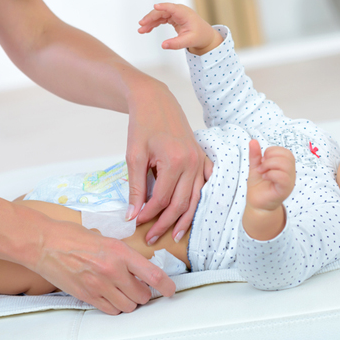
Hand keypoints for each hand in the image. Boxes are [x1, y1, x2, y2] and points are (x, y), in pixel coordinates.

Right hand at [36, 219, 175, 314]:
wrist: (44, 244)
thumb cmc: (71, 237)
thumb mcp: (105, 238)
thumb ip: (122, 253)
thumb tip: (136, 266)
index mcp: (120, 251)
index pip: (152, 274)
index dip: (166, 285)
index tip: (171, 290)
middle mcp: (112, 270)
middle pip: (142, 295)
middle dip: (144, 294)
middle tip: (139, 288)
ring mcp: (99, 285)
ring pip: (128, 306)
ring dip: (129, 302)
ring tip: (123, 293)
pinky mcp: (87, 296)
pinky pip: (110, 310)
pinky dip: (114, 307)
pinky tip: (110, 297)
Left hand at [125, 79, 212, 244]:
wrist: (155, 100)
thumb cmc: (142, 125)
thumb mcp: (134, 155)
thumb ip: (136, 187)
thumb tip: (133, 214)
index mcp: (175, 161)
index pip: (163, 199)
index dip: (149, 215)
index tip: (137, 224)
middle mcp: (192, 163)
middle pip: (181, 203)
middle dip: (165, 223)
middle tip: (152, 238)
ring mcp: (200, 160)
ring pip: (196, 198)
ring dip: (184, 219)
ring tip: (174, 235)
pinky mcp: (202, 157)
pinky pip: (205, 184)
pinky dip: (199, 200)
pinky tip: (193, 211)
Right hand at [138, 3, 220, 54]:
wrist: (205, 35)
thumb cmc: (199, 36)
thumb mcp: (188, 41)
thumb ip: (176, 44)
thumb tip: (163, 46)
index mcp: (184, 14)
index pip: (172, 8)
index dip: (163, 7)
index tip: (154, 6)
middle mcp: (179, 11)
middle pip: (162, 11)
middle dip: (151, 18)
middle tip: (141, 26)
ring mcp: (175, 13)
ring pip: (159, 15)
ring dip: (150, 22)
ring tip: (141, 30)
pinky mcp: (173, 17)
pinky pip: (161, 18)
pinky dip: (154, 23)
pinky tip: (147, 29)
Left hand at [247, 139, 295, 211]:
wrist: (256, 204)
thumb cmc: (258, 186)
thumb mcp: (255, 167)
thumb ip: (255, 155)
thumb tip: (253, 140)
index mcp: (285, 166)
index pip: (285, 151)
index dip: (272, 152)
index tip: (262, 161)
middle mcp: (290, 173)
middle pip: (288, 155)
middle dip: (270, 158)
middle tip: (261, 167)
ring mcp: (289, 182)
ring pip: (286, 164)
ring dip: (270, 165)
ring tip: (262, 172)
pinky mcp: (285, 190)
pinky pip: (283, 177)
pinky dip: (271, 174)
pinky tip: (265, 177)